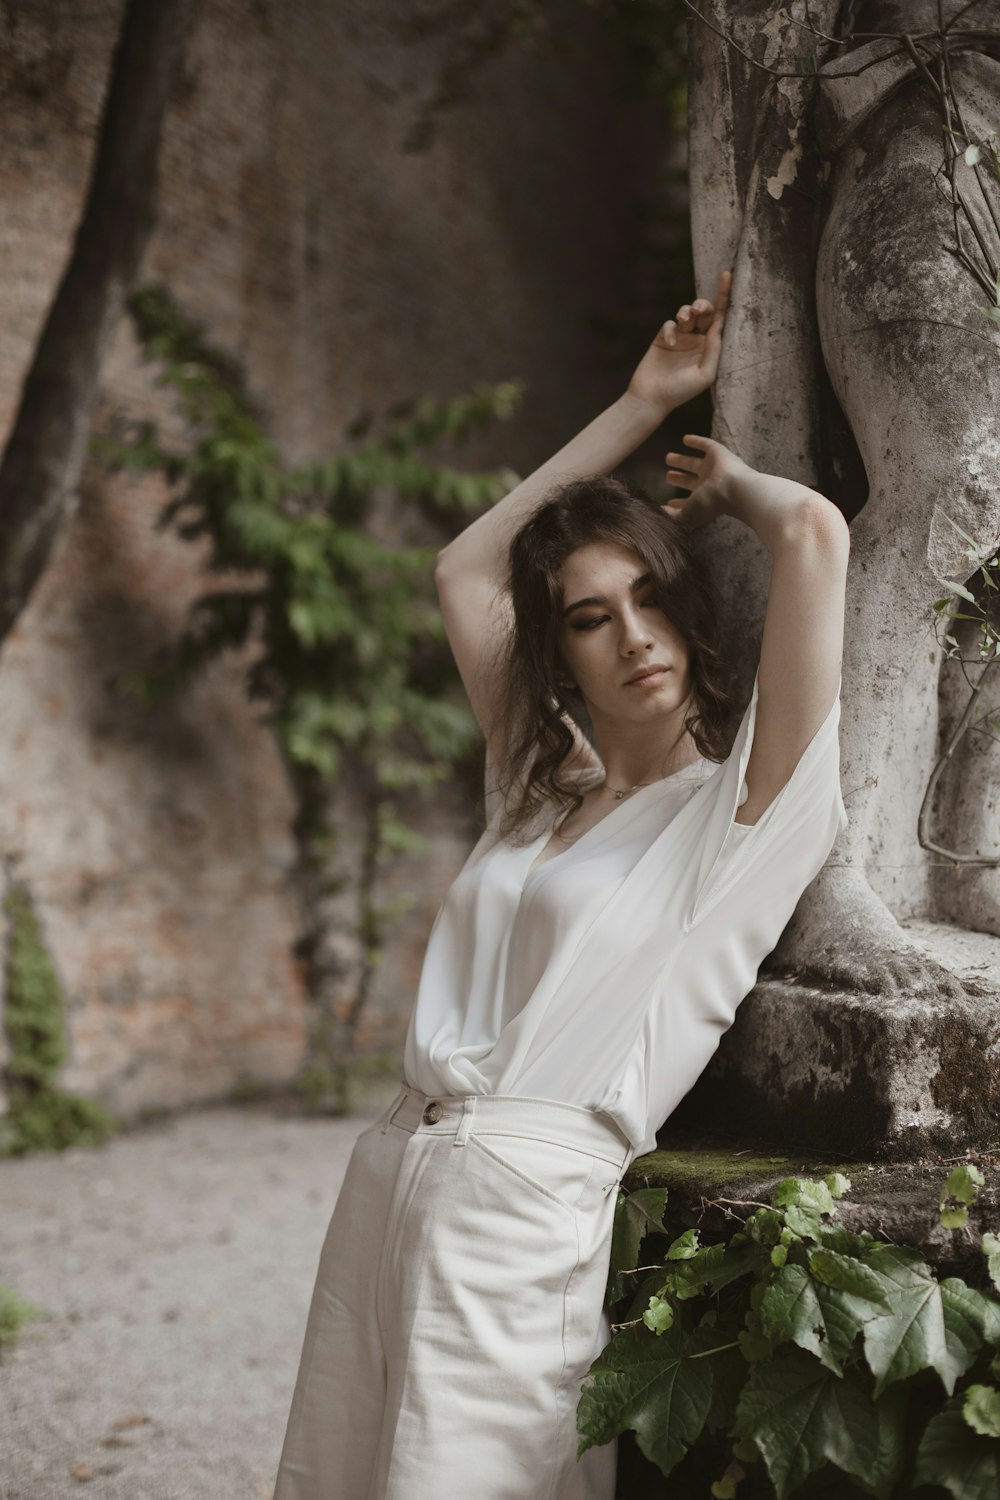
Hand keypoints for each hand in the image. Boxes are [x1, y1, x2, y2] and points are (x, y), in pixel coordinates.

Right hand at [626, 269, 730, 416]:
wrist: (651, 398)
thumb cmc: (680, 392)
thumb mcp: (705, 374)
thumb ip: (714, 350)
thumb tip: (719, 327)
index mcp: (710, 348)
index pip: (721, 319)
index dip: (725, 296)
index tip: (727, 274)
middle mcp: (697, 341)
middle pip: (705, 311)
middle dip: (702, 305)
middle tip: (697, 310)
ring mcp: (680, 339)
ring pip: (686, 312)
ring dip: (687, 312)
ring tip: (684, 321)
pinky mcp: (663, 338)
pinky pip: (669, 324)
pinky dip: (670, 330)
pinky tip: (669, 343)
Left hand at [662, 433, 754, 528]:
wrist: (734, 489)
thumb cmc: (710, 504)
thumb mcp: (687, 515)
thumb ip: (671, 515)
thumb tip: (658, 512)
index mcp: (702, 500)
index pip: (689, 502)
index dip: (679, 503)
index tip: (668, 503)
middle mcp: (708, 485)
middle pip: (690, 481)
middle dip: (679, 479)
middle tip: (667, 476)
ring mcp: (713, 468)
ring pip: (694, 463)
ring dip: (681, 461)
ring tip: (668, 458)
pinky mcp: (718, 453)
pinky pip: (706, 444)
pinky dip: (696, 441)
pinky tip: (685, 438)